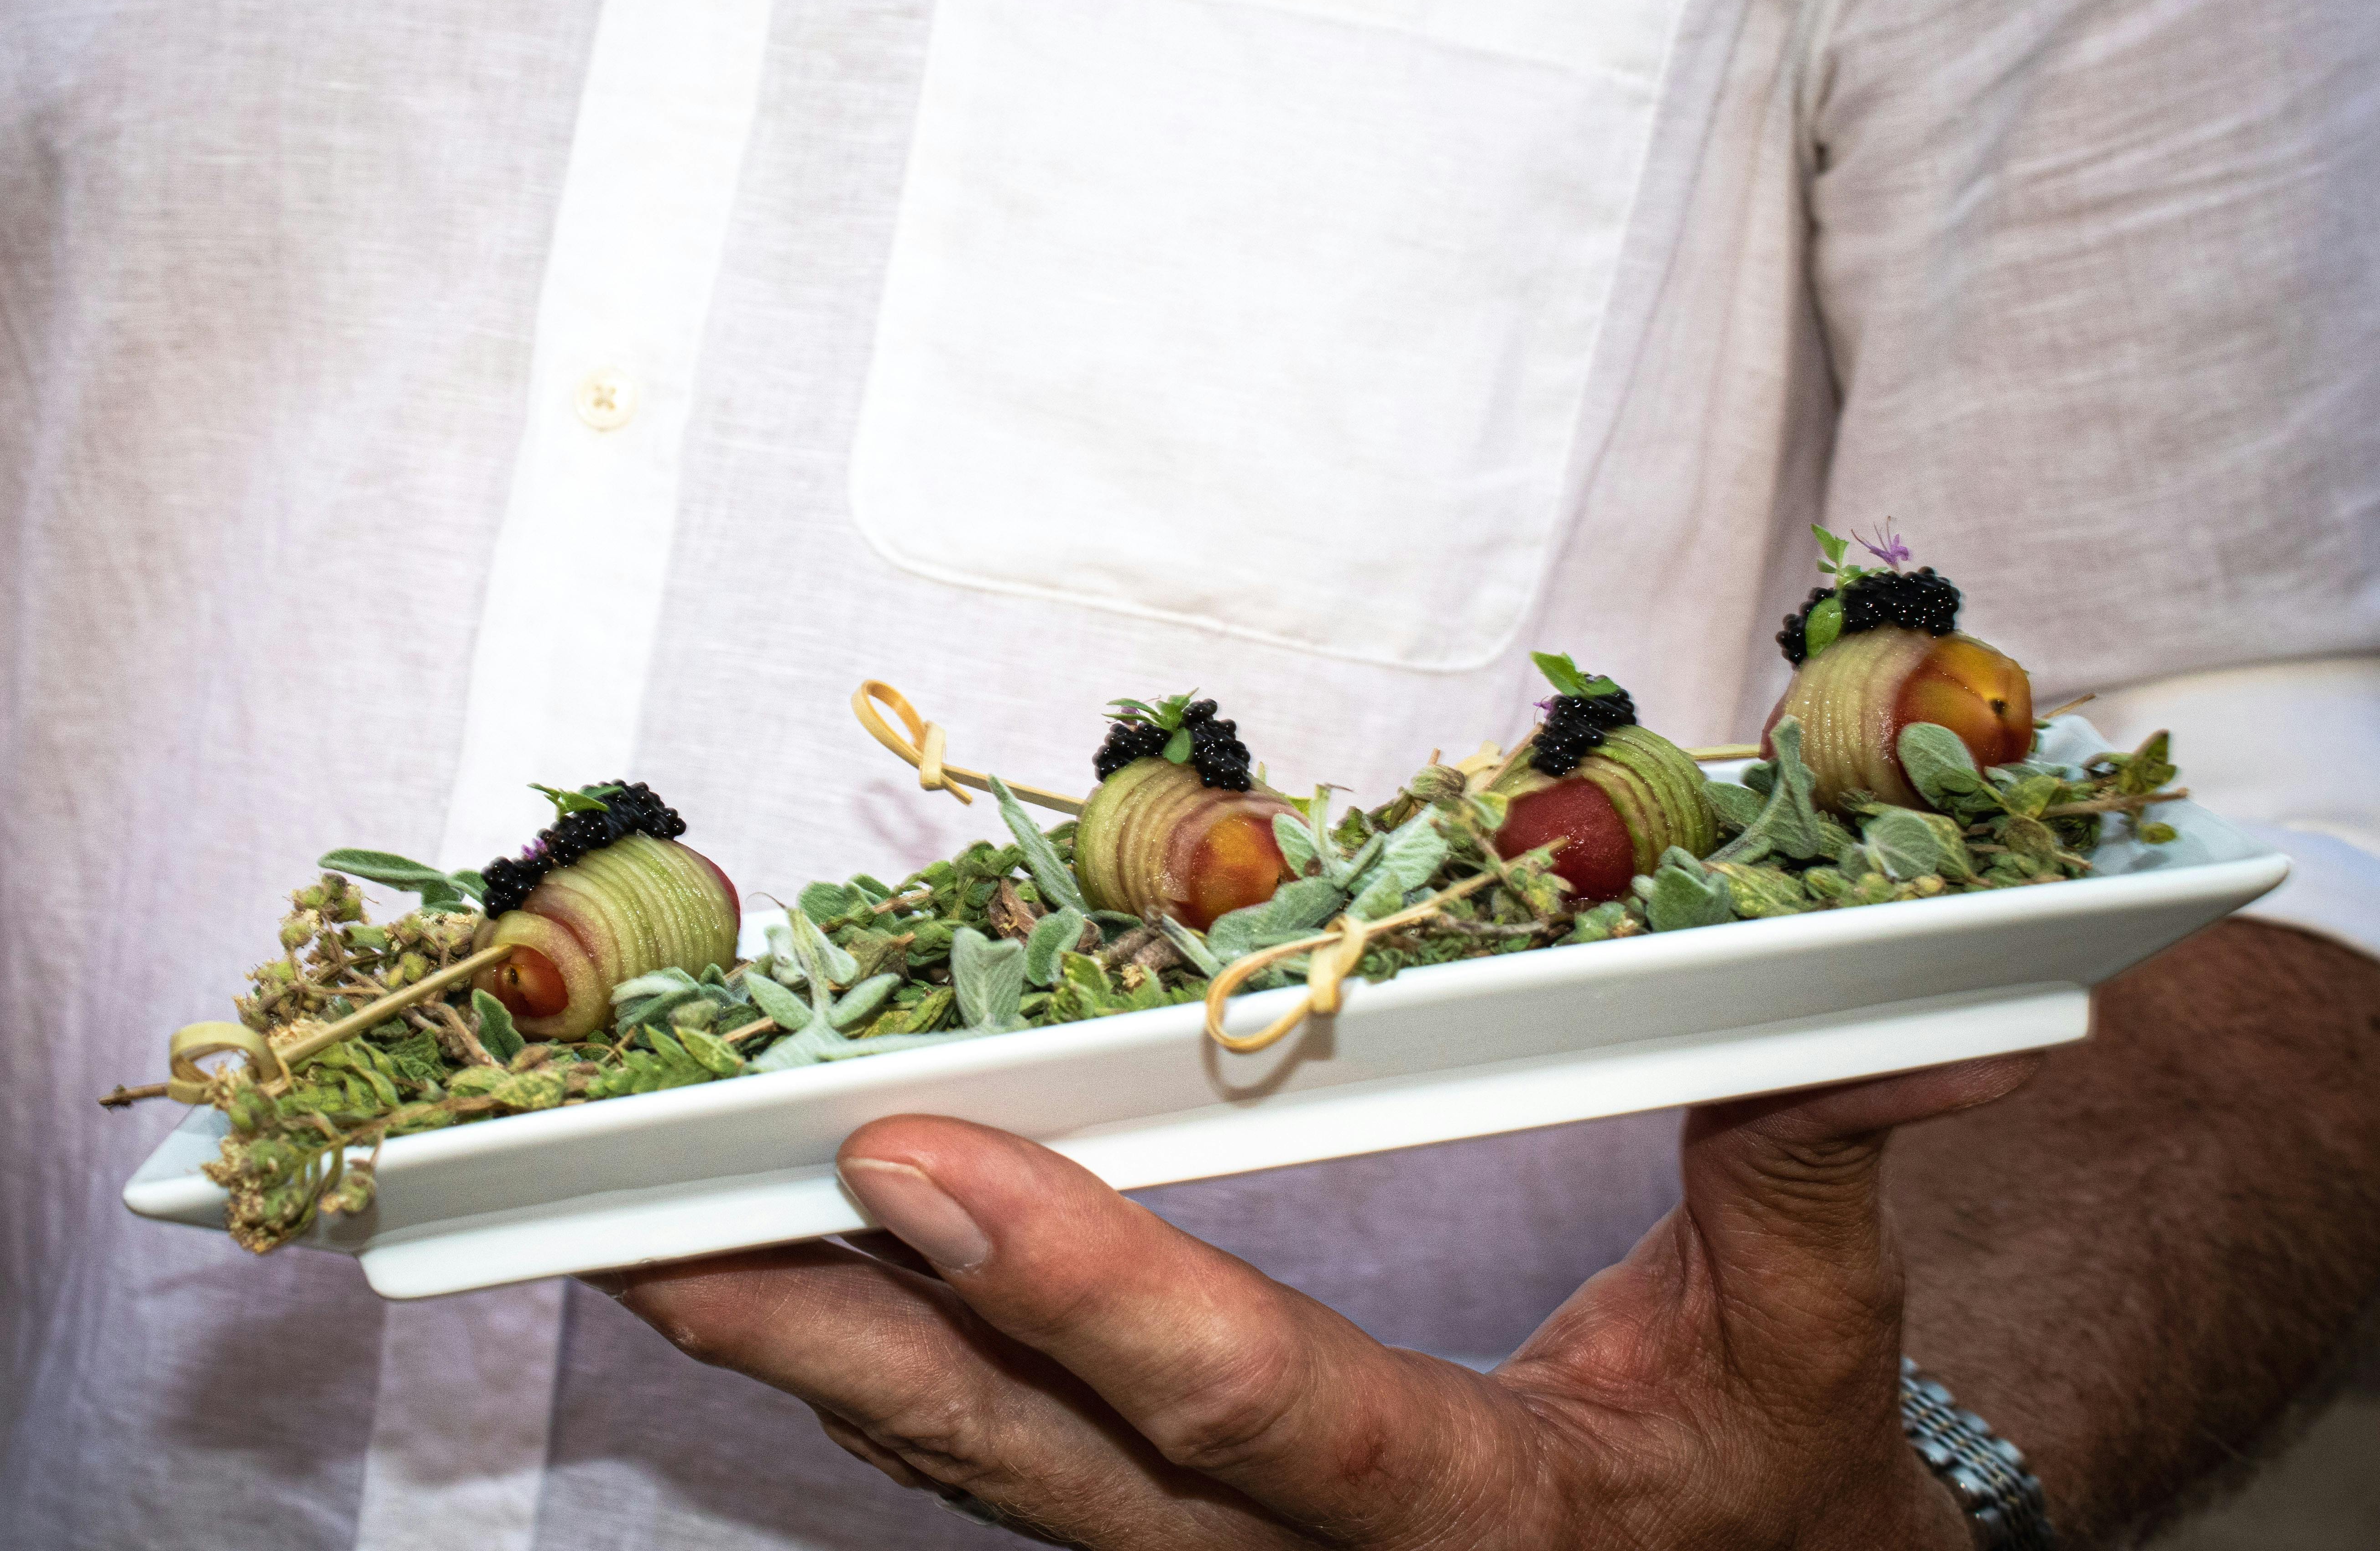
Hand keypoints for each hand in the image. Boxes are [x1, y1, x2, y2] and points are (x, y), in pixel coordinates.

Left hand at [599, 1057, 2037, 1548]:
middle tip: (648, 1224)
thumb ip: (1807, 1176)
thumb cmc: (1773, 1466)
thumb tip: (1885, 1033)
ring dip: (811, 1359)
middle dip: (835, 1340)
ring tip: (648, 1246)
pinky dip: (883, 1382)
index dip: (1079, 1290)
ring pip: (986, 1477)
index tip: (911, 1165)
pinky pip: (1005, 1472)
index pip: (1252, 1411)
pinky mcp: (1187, 1545)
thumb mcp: (1816, 1341)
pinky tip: (787, 1296)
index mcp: (1475, 1525)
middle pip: (1040, 1465)